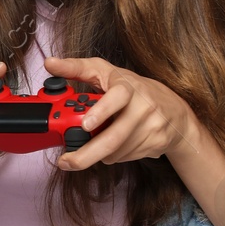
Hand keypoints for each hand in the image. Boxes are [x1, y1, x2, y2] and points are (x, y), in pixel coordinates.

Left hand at [45, 56, 197, 170]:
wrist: (175, 111)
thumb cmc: (132, 89)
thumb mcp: (105, 72)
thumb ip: (76, 69)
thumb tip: (49, 63)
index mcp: (128, 85)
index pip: (118, 96)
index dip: (102, 111)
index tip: (85, 125)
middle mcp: (144, 105)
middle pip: (114, 137)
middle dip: (87, 154)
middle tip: (66, 162)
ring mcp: (153, 126)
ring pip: (116, 151)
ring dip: (98, 153)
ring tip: (94, 144)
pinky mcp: (158, 143)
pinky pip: (126, 157)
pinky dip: (113, 155)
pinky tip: (116, 144)